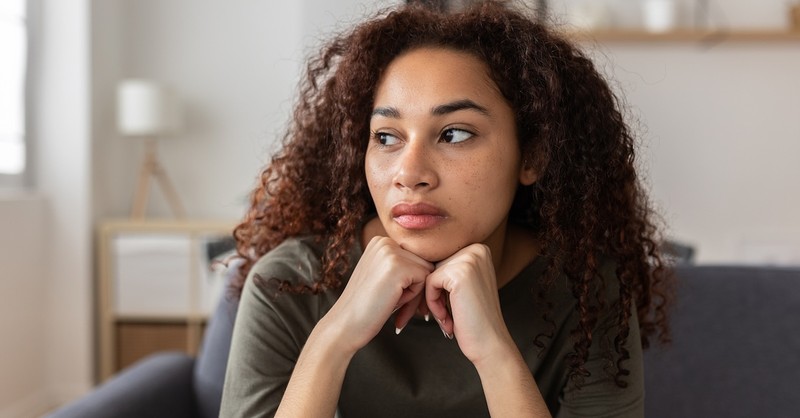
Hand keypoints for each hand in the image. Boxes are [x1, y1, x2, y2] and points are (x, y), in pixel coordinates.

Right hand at [322, 236, 433, 352]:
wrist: (345, 325)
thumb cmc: (366, 306)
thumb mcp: (383, 276)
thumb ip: (401, 265)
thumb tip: (435, 264)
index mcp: (380, 241)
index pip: (415, 258)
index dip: (410, 282)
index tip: (396, 298)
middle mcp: (385, 241)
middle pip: (423, 263)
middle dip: (415, 288)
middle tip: (396, 305)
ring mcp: (390, 252)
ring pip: (426, 272)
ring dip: (414, 293)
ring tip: (393, 303)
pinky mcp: (398, 266)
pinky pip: (424, 280)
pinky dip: (413, 297)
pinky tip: (392, 302)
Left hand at [425, 243, 515, 363]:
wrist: (490, 343)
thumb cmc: (474, 319)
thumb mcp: (465, 284)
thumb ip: (450, 267)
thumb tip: (421, 256)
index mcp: (479, 248)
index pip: (442, 260)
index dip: (439, 286)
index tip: (447, 306)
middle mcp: (477, 249)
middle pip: (435, 266)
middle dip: (435, 292)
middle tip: (447, 315)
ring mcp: (470, 259)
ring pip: (430, 274)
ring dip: (433, 299)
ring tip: (448, 317)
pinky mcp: (460, 274)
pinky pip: (429, 283)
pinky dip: (433, 303)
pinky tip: (447, 318)